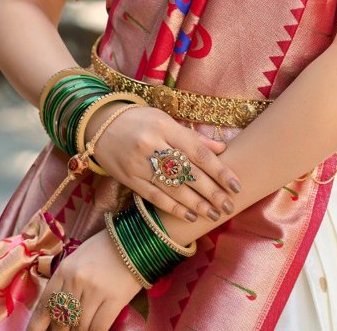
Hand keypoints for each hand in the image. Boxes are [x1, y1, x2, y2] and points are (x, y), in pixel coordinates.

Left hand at [26, 229, 139, 330]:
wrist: (136, 238)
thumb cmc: (104, 248)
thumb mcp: (77, 259)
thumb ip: (65, 283)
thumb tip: (55, 314)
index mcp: (64, 270)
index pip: (44, 306)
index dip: (36, 327)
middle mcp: (76, 281)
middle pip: (60, 320)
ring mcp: (95, 291)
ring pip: (78, 328)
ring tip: (79, 330)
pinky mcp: (114, 299)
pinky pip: (98, 328)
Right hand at [87, 102, 241, 223]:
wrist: (100, 125)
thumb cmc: (139, 120)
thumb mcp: (165, 120)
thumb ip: (192, 137)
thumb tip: (222, 149)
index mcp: (165, 126)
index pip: (198, 152)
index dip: (219, 170)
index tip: (236, 185)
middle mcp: (152, 145)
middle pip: (188, 173)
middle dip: (211, 192)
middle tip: (229, 206)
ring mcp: (139, 164)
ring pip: (173, 188)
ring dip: (196, 204)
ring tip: (214, 214)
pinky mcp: (129, 179)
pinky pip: (155, 197)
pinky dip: (173, 208)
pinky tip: (190, 216)